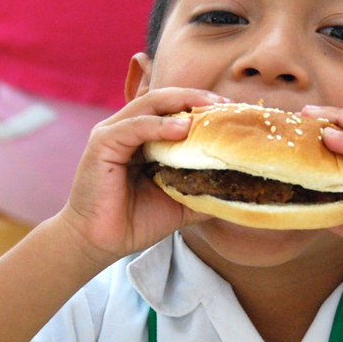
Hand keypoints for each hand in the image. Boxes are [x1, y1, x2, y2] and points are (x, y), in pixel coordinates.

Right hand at [57, 88, 227, 265]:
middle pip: (166, 99)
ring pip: (150, 105)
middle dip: (198, 98)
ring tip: (210, 109)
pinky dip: (158, 124)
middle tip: (227, 105)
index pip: (176, 110)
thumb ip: (204, 190)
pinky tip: (182, 127)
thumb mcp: (180, 202)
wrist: (101, 243)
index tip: (235, 112)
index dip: (204, 107)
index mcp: (146, 137)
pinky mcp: (102, 143)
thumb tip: (241, 190)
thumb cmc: (136, 221)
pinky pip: (134, 126)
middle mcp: (129, 128)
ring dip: (182, 103)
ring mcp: (114, 132)